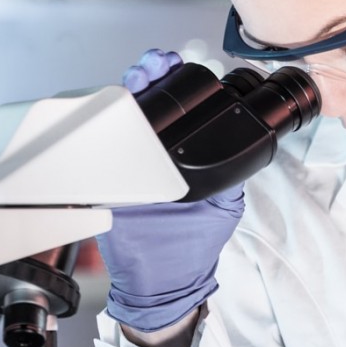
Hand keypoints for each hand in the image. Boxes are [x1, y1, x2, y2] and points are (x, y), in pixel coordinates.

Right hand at [96, 49, 244, 332]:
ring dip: (134, 85)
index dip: (183, 83)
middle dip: (155, 73)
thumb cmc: (187, 247)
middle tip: (158, 66)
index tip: (184, 71)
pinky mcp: (107, 173)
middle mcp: (155, 150)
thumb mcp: (222, 204)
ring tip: (141, 74)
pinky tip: (118, 99)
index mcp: (184, 153)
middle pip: (153, 100)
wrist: (156, 281)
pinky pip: (102, 138)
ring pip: (127, 110)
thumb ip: (232, 171)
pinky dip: (106, 115)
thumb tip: (243, 137)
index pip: (184, 108)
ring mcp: (129, 159)